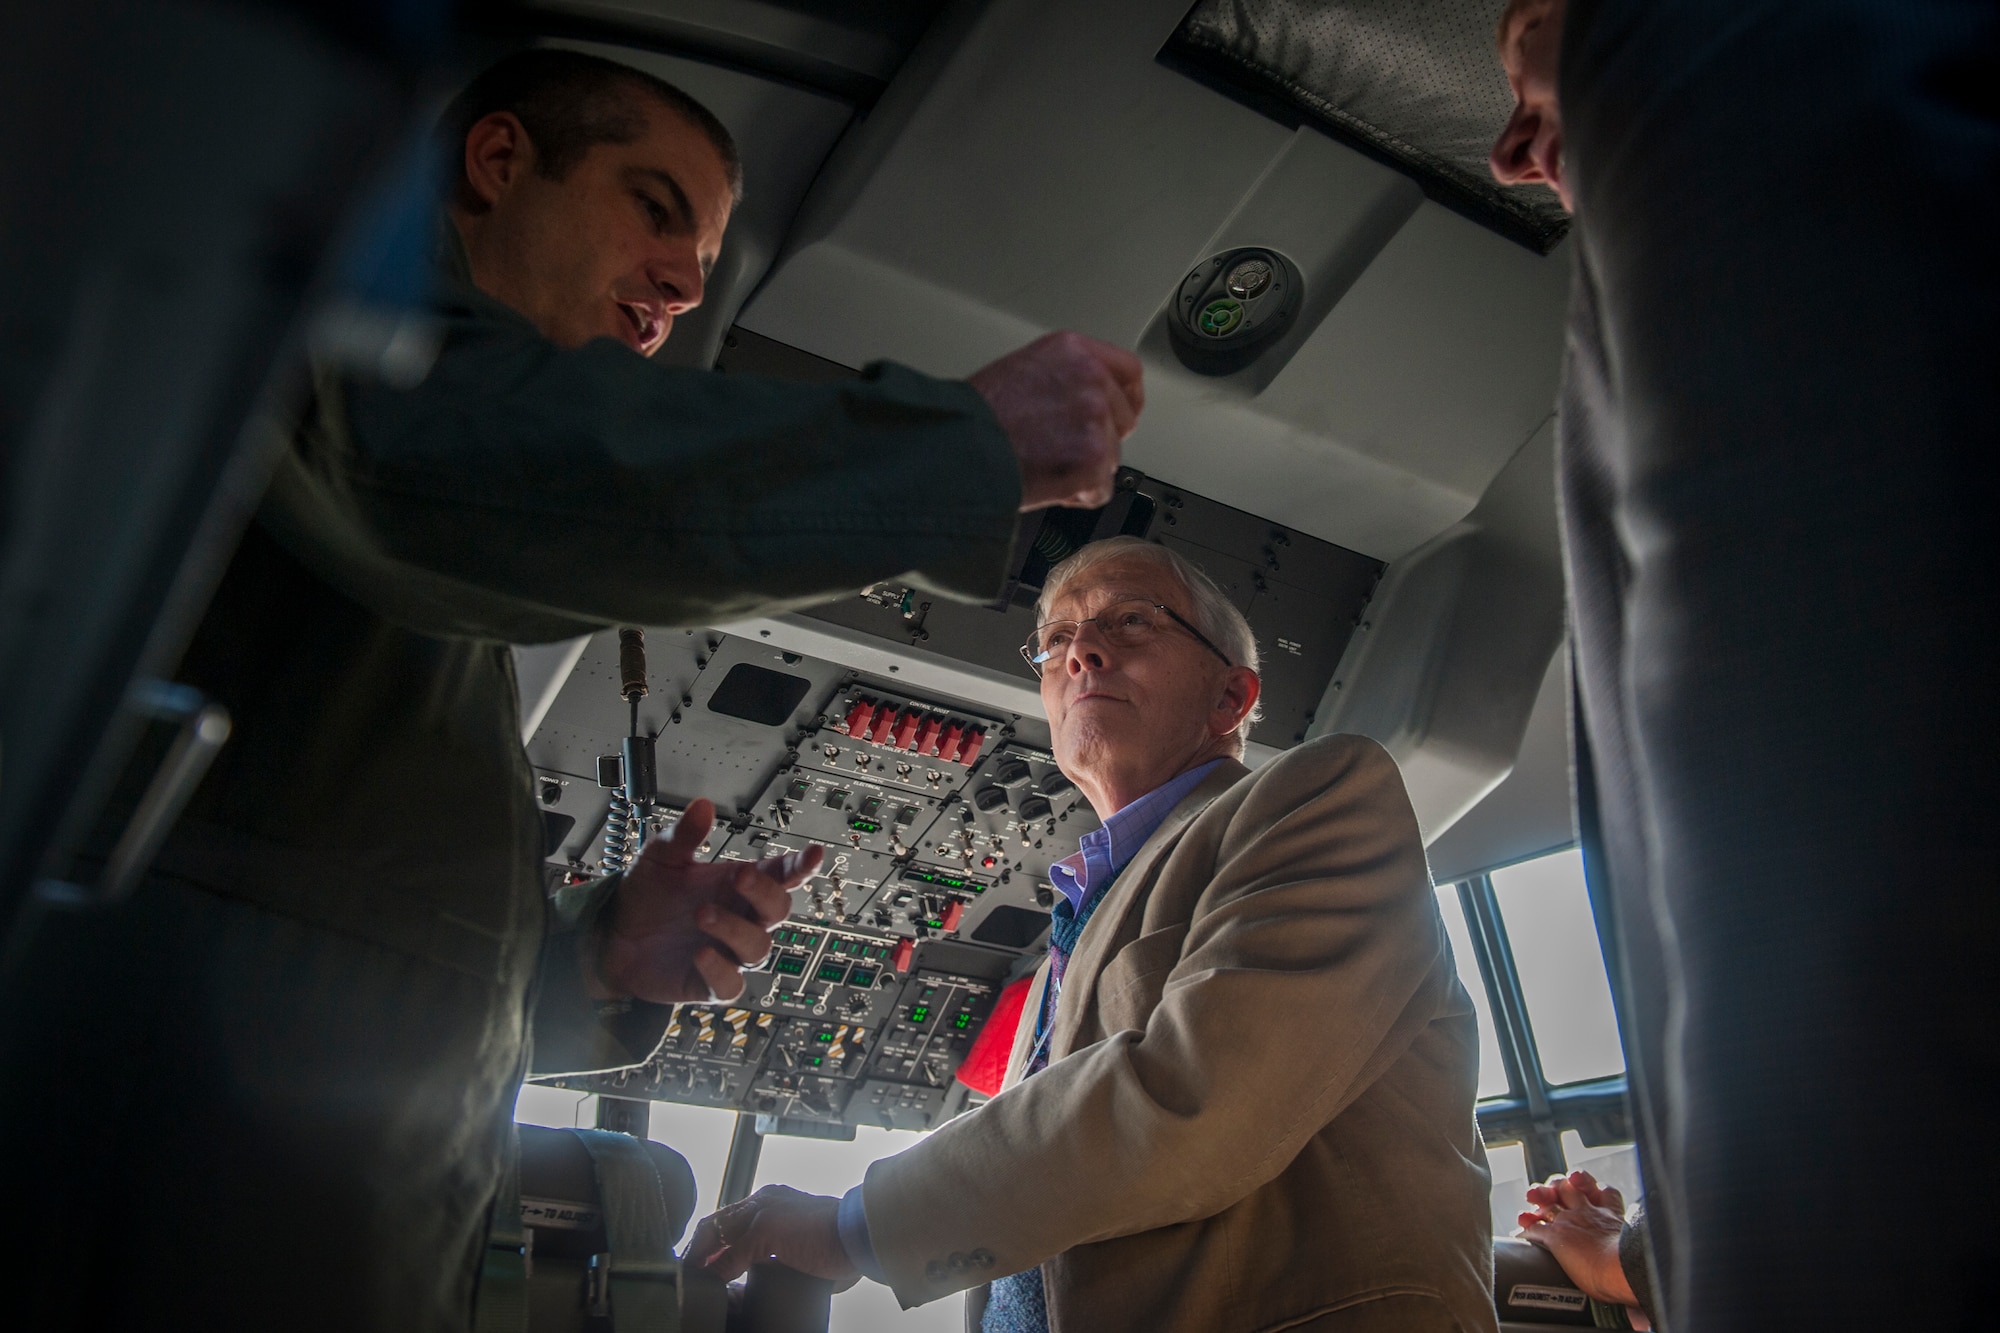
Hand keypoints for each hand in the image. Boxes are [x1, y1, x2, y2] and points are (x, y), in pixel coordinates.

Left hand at [592, 799, 822, 1002]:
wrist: (615, 937)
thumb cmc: (648, 896)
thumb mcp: (661, 858)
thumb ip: (683, 835)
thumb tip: (702, 807)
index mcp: (738, 884)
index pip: (781, 874)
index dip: (802, 865)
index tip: (813, 854)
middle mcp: (741, 917)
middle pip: (779, 909)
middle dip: (764, 892)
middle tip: (740, 876)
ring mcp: (729, 951)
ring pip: (758, 947)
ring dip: (734, 929)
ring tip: (702, 914)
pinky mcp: (711, 982)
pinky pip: (730, 984)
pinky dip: (719, 970)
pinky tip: (701, 954)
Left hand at [688, 1184, 859, 1284]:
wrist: (861, 1232)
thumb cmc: (843, 1240)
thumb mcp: (806, 1241)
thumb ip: (787, 1249)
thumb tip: (780, 1268)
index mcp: (773, 1200)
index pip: (731, 1218)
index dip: (713, 1241)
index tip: (704, 1263)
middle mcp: (764, 1200)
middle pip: (715, 1222)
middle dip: (699, 1249)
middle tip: (690, 1273)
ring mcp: (762, 1212)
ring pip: (716, 1234)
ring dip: (701, 1259)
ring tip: (694, 1280)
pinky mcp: (764, 1230)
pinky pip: (730, 1256)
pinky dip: (717, 1271)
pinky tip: (713, 1284)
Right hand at [969, 330, 1142, 510]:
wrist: (958, 446)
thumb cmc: (976, 416)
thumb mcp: (1023, 371)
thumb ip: (1063, 380)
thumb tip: (1082, 404)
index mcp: (1073, 350)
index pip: (1128, 370)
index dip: (1127, 398)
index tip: (1124, 412)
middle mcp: (1090, 378)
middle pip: (1123, 418)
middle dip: (1101, 439)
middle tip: (1065, 450)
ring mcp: (1095, 418)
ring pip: (1111, 456)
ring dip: (1084, 469)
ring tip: (1042, 464)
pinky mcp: (1093, 457)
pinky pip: (1099, 488)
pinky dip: (1076, 495)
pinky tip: (1047, 483)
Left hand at [1518, 1171, 1638, 1308]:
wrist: (1622, 1270)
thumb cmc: (1635, 1271)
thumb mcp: (1637, 1258)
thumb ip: (1632, 1266)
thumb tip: (1642, 1316)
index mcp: (1613, 1217)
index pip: (1605, 1192)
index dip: (1594, 1188)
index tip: (1587, 1192)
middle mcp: (1591, 1213)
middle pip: (1571, 1185)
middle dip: (1558, 1184)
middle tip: (1552, 1192)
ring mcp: (1572, 1221)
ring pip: (1549, 1198)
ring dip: (1537, 1198)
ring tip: (1532, 1200)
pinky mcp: (1556, 1235)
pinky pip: (1534, 1228)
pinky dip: (1525, 1230)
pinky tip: (1520, 1234)